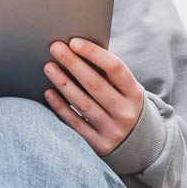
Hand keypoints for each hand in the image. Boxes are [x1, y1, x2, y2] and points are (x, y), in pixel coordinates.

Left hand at [43, 38, 145, 156]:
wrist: (138, 145)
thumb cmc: (124, 106)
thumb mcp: (126, 92)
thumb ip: (110, 77)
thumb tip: (78, 52)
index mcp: (135, 94)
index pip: (115, 68)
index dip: (93, 53)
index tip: (74, 42)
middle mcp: (126, 112)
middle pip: (95, 84)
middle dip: (73, 63)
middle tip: (55, 48)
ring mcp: (113, 130)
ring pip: (82, 103)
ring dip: (63, 83)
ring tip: (48, 67)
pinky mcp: (99, 145)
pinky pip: (75, 123)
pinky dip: (61, 107)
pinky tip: (49, 92)